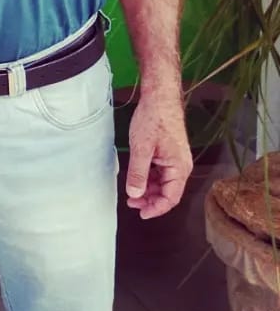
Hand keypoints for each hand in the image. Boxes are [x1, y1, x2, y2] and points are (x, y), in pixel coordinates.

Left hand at [126, 89, 192, 218]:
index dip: (156, 208)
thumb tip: (135, 194)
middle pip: (167, 192)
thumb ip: (138, 173)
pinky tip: (136, 177)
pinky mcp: (168, 153)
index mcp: (179, 168)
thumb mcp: (141, 148)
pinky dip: (148, 177)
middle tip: (130, 202)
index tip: (141, 213)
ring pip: (162, 182)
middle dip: (150, 200)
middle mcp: (180, 166)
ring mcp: (175, 159)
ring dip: (148, 189)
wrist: (159, 97)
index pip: (171, 198)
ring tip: (131, 192)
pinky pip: (160, 172)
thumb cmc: (154, 119)